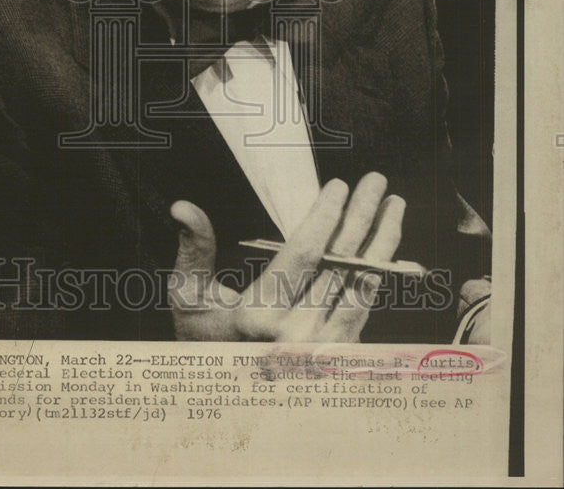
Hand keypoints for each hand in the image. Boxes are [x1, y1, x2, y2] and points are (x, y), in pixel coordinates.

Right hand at [169, 172, 404, 341]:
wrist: (223, 395)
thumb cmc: (204, 336)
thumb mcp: (188, 294)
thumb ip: (194, 248)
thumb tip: (183, 207)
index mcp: (257, 319)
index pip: (301, 256)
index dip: (323, 217)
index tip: (337, 185)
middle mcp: (295, 339)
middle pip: (339, 266)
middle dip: (360, 217)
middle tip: (375, 181)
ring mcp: (322, 352)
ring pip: (362, 286)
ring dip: (382, 241)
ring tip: (393, 205)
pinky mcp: (338, 357)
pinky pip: (365, 306)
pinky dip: (378, 270)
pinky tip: (384, 243)